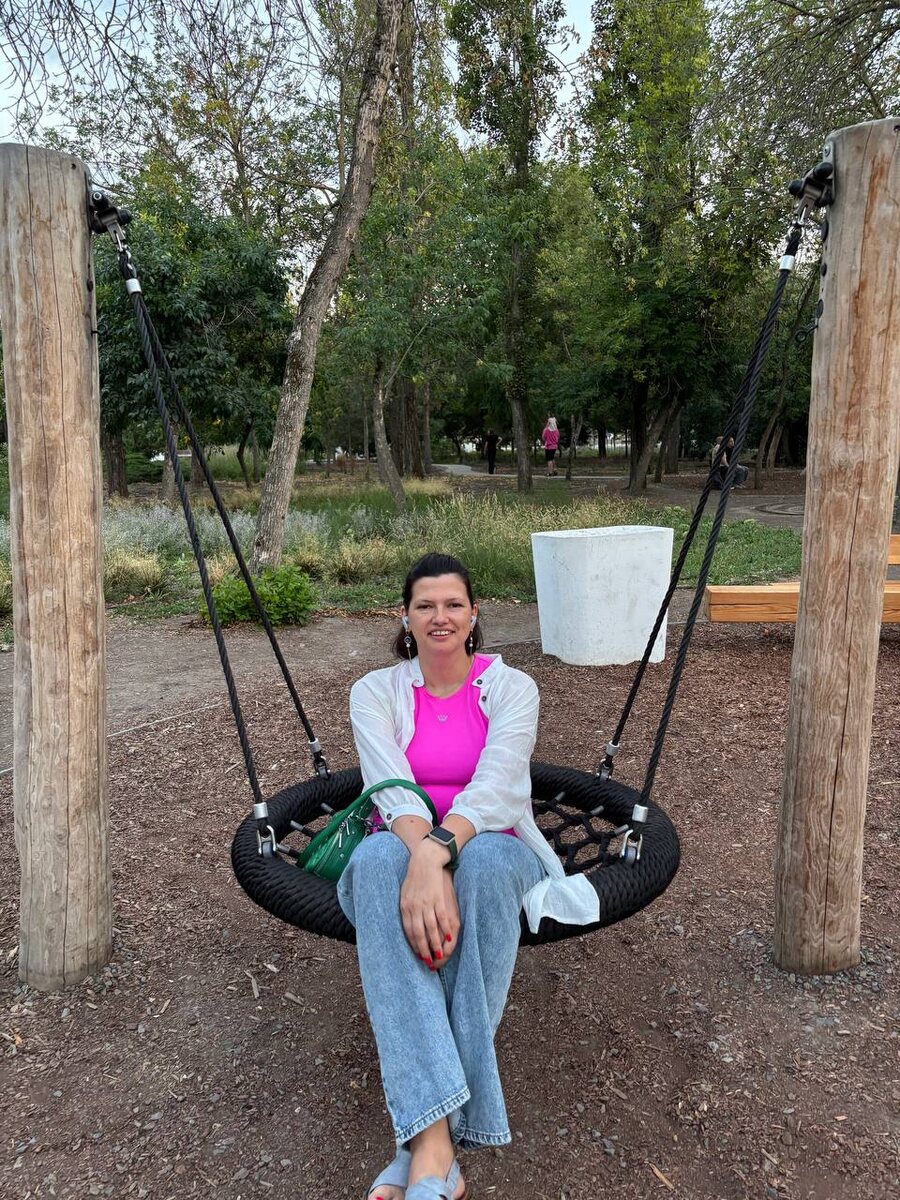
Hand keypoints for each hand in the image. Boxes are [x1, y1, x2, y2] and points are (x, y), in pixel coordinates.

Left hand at [400, 840, 459, 966]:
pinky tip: (449, 938)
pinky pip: (442, 918)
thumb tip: (407, 926)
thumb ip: (406, 909)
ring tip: (439, 955)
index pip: (408, 931)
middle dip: (424, 949)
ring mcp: (426, 903)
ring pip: (431, 928)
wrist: (424, 860)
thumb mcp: (405, 894)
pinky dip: (445, 929)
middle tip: (429, 962)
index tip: (419, 956)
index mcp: (405, 907)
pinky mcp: (438, 898)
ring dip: (435, 944)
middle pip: (419, 933)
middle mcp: (414, 907)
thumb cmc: (415, 878)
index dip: (414, 945)